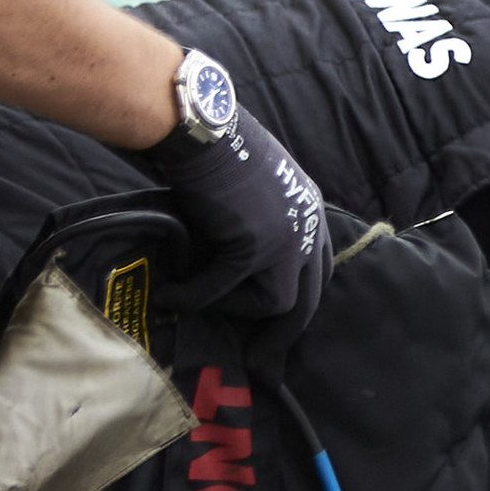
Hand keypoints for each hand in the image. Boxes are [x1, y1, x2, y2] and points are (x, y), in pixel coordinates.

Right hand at [146, 99, 331, 338]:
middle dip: (285, 334)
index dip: (300, 300)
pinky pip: (221, 290)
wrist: (201, 129)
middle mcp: (306, 228)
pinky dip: (194, 298)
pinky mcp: (250, 248)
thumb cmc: (218, 149)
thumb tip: (239, 260)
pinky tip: (171, 297)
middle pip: (307, 298)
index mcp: (310, 211)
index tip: (283, 326)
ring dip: (237, 310)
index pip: (318, 269)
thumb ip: (262, 221)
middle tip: (262, 361)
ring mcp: (284, 240)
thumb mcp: (257, 187)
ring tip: (205, 304)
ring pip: (276, 304)